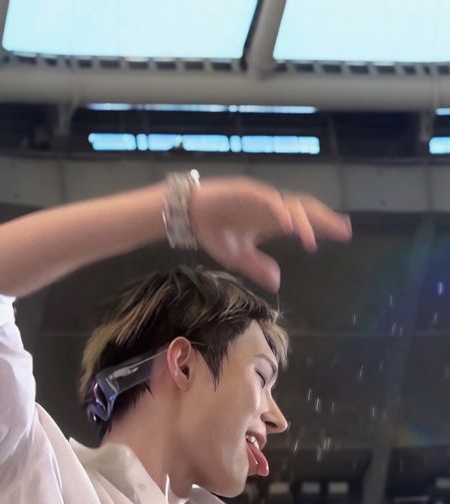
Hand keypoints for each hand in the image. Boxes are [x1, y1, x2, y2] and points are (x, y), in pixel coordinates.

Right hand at [188, 177, 351, 292]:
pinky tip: (288, 224)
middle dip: (323, 219)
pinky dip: (278, 211)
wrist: (188, 216)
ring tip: (312, 237)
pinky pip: (265, 201)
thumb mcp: (237, 258)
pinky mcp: (244, 192)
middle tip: (344, 229)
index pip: (304, 220)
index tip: (344, 233)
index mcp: (271, 220)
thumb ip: (258, 267)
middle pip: (303, 209)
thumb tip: (277, 282)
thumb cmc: (213, 231)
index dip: (324, 226)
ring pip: (287, 205)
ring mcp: (259, 197)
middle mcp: (270, 207)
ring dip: (302, 220)